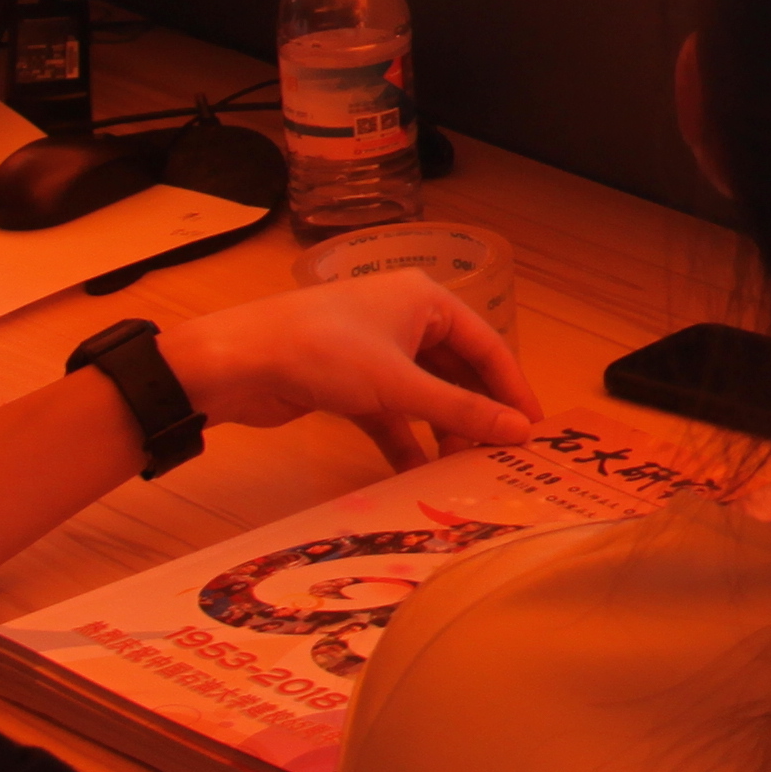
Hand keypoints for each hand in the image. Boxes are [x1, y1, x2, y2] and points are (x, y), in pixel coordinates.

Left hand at [158, 270, 544, 473]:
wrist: (238, 363)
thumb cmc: (325, 354)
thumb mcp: (400, 386)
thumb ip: (462, 411)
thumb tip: (521, 432)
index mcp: (425, 300)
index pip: (487, 345)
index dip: (512, 388)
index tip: (532, 430)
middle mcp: (404, 318)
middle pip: (456, 370)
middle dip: (475, 413)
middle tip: (496, 456)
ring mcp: (374, 350)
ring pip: (423, 393)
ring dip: (441, 429)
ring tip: (460, 469)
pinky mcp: (347, 380)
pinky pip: (390, 410)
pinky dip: (404, 437)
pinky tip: (417, 471)